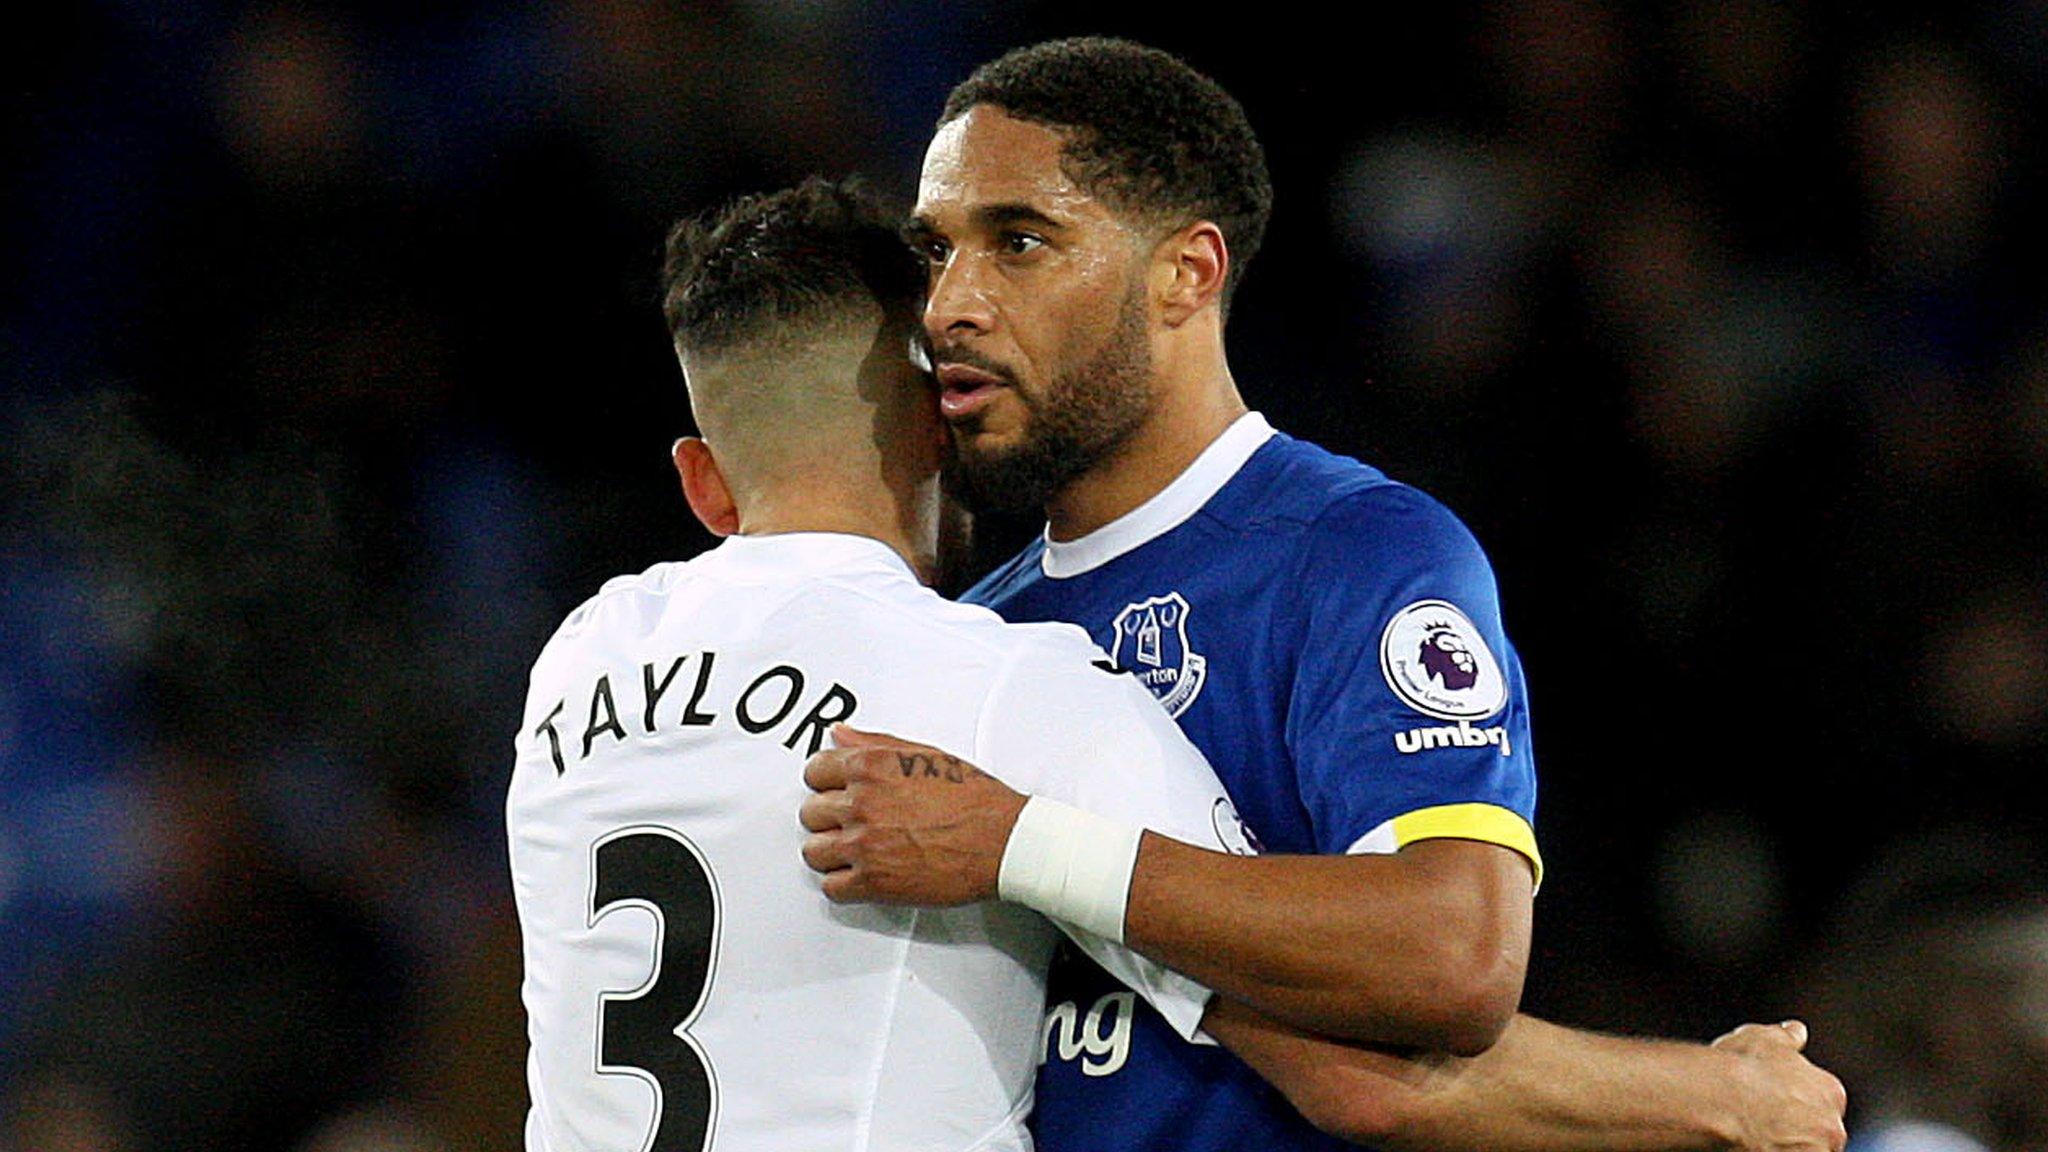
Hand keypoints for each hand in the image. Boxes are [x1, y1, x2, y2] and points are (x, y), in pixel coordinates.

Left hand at [799, 725, 1027, 905]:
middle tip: (851, 821)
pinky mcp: (873, 882)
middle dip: (829, 817)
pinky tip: (861, 874)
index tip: (834, 789)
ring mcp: (864, 845)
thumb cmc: (975, 800)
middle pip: (810, 812)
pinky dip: (843, 883)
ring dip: (831, 851)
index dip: (826, 781)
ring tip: (854, 849)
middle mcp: (861, 804)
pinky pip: (832, 887)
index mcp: (870, 768)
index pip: (815, 770)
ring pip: (814, 851)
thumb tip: (842, 735)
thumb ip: (875, 743)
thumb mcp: (925, 753)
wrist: (1002, 841)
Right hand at [1710, 1020, 1848, 1151]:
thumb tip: (1796, 1032)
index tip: (1780, 1101)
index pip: (1824, 1102)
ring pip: (1807, 1149)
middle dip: (1797, 1127)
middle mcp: (1831, 1126)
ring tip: (1757, 1134)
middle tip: (1766, 1119)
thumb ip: (1788, 1038)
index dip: (1799, 1102)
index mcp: (1830, 1092)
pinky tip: (1752, 1144)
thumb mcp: (1765, 1039)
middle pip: (1819, 1131)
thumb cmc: (1744, 1070)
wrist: (1722, 1100)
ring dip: (1788, 1144)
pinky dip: (1774, 1151)